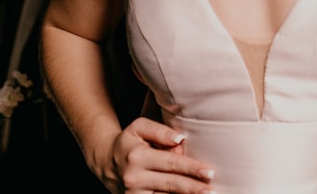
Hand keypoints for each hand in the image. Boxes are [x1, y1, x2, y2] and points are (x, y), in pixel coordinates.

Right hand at [98, 117, 214, 193]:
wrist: (105, 162)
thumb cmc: (129, 142)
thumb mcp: (139, 127)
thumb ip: (160, 130)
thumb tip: (180, 139)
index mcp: (137, 156)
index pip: (171, 163)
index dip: (191, 168)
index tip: (209, 172)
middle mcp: (134, 178)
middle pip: (170, 183)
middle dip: (193, 188)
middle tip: (211, 190)